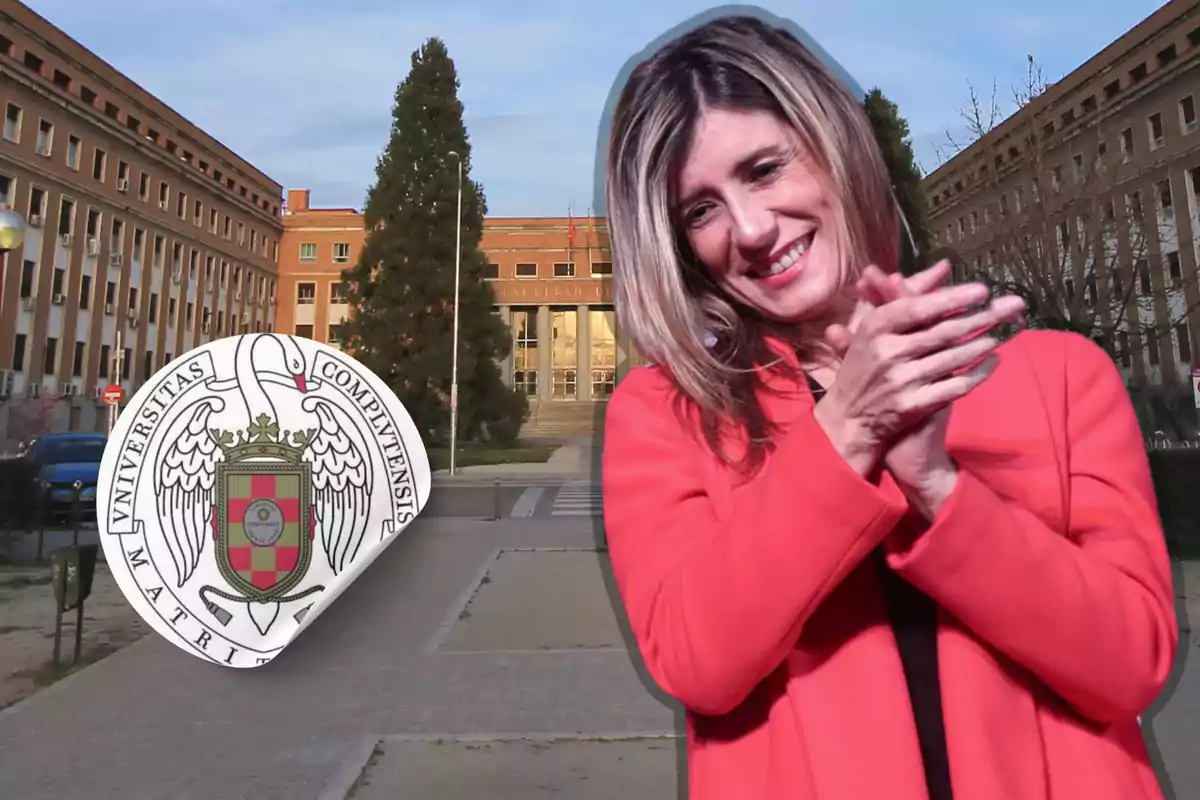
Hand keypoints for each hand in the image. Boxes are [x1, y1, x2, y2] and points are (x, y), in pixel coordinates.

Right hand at [811, 260, 1024, 479]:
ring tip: (1006, 330)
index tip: (983, 291)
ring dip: (984, 343)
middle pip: (943, 331)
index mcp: (874, 328)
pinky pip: (955, 386)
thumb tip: (945, 267)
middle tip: (1013, 306)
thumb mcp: (875, 327)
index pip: (918, 308)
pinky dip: (978, 373)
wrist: (848, 419)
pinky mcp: (914, 406)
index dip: (953, 299)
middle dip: (982, 317)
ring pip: (954, 358)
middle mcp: (887, 352)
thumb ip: (908, 295)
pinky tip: (994, 361)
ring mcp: (901, 380)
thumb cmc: (864, 365)